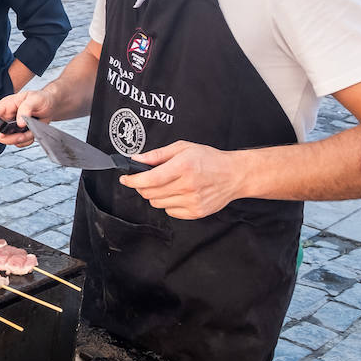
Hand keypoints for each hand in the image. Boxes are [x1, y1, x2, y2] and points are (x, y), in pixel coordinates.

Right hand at [0, 88, 55, 147]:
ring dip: (21, 139)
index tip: (1, 133)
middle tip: (22, 136)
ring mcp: (12, 126)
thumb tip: (19, 123)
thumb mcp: (34, 99)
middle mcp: (6, 117)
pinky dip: (27, 141)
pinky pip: (18, 143)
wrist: (51, 106)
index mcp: (5, 106)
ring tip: (31, 130)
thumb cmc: (42, 98)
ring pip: (8, 140)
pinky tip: (32, 132)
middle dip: (9, 138)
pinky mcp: (19, 133)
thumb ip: (26, 108)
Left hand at [118, 141, 243, 219]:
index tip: (125, 179)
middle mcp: (187, 186)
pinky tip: (178, 193)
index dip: (133, 180)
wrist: (235, 175)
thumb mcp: (183, 148)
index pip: (149, 179)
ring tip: (168, 185)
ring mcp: (192, 201)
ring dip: (155, 195)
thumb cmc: (209, 159)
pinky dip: (168, 204)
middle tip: (147, 179)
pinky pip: (170, 212)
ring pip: (157, 203)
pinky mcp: (196, 212)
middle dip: (142, 186)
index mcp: (183, 167)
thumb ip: (157, 154)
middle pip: (150, 193)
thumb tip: (136, 159)